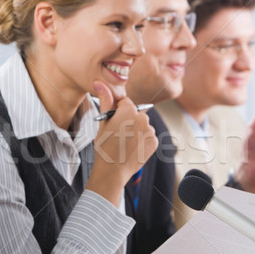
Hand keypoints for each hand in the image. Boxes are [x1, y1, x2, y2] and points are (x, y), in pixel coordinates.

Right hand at [87, 81, 157, 205]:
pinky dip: (142, 141)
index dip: (117, 112)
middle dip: (128, 121)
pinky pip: (148, 136)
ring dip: (135, 131)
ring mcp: (150, 131)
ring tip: (124, 143)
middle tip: (117, 135)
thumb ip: (105, 100)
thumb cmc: (104, 147)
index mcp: (128, 110)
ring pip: (142, 125)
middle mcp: (143, 118)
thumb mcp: (103, 122)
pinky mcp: (154, 142)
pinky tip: (132, 148)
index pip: (125, 103)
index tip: (113, 123)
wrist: (112, 171)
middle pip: (135, 113)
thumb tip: (100, 82)